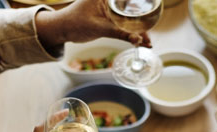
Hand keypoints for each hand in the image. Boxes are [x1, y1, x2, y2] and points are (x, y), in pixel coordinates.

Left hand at [36, 0, 151, 49]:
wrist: (63, 29)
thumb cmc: (75, 22)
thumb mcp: (100, 28)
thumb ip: (120, 33)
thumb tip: (137, 40)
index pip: (129, 0)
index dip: (142, 3)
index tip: (154, 5)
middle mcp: (111, 0)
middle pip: (133, 8)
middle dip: (144, 21)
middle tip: (151, 34)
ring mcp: (111, 9)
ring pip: (130, 18)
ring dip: (139, 30)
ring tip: (148, 42)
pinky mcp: (110, 19)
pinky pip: (125, 25)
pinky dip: (132, 34)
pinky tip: (140, 42)